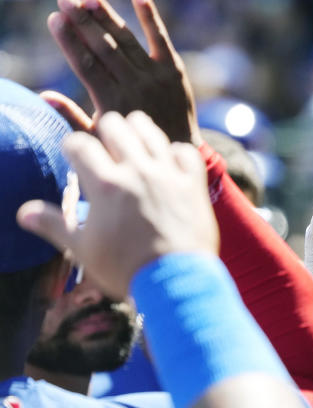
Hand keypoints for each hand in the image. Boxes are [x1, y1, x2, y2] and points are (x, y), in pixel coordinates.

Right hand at [16, 111, 217, 298]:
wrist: (176, 282)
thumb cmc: (126, 269)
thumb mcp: (83, 249)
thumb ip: (54, 225)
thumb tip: (24, 213)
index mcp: (105, 186)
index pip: (79, 144)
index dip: (73, 146)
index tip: (75, 156)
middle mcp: (137, 172)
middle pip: (115, 125)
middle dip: (105, 131)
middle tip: (107, 148)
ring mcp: (168, 175)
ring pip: (150, 130)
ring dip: (139, 132)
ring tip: (134, 145)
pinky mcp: (193, 184)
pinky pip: (185, 150)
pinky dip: (176, 152)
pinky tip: (169, 163)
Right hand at [45, 0, 200, 144]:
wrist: (177, 149)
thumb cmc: (130, 143)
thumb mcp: (98, 138)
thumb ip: (72, 117)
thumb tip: (46, 96)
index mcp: (112, 103)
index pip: (86, 65)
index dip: (70, 41)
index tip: (55, 19)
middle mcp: (134, 87)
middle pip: (104, 48)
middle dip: (83, 21)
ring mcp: (156, 77)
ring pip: (127, 41)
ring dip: (108, 17)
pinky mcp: (174, 71)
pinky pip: (160, 40)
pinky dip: (151, 18)